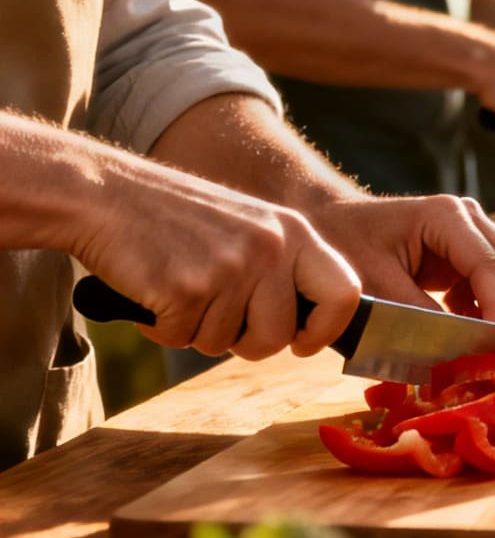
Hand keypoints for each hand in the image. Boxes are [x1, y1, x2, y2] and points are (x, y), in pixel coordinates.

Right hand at [69, 159, 361, 359]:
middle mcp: (270, 247)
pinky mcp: (187, 287)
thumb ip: (282, 269)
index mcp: (294, 231)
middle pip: (278, 336)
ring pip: (225, 343)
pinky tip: (153, 292)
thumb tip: (308, 330)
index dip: (326, 329)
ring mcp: (230, 267)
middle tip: (216, 318)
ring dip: (197, 331)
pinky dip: (162, 328)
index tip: (303, 344)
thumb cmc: (176, 218)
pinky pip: (182, 338)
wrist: (105, 193)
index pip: (346, 293)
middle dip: (246, 343)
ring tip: (179, 289)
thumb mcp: (250, 227)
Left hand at [305, 193, 494, 329]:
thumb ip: (419, 318)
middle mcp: (470, 219)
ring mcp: (474, 234)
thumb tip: (460, 353)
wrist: (329, 226)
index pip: (490, 266)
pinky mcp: (469, 255)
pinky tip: (483, 339)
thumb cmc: (343, 248)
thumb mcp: (376, 286)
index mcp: (446, 216)